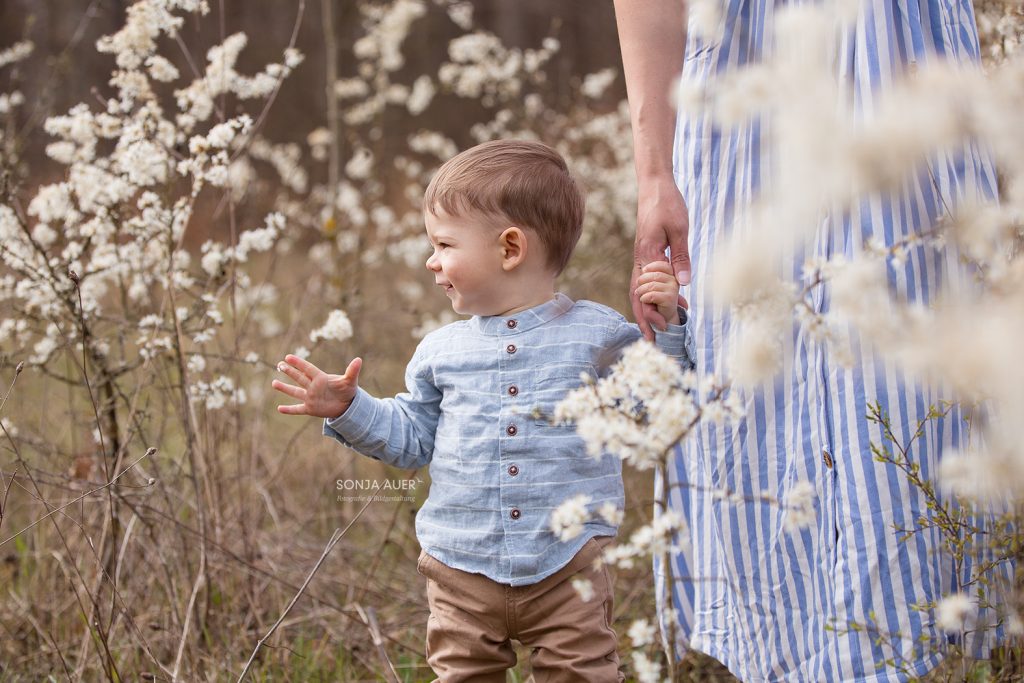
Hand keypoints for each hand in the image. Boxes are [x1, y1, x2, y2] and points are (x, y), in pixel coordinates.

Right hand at [272, 354, 361, 417]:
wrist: (348, 405)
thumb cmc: (348, 390)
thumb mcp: (350, 380)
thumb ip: (352, 371)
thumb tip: (359, 359)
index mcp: (321, 378)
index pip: (308, 369)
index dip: (299, 363)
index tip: (288, 357)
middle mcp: (313, 387)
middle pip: (299, 378)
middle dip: (290, 372)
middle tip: (280, 365)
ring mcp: (310, 398)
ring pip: (295, 392)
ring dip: (285, 388)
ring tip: (273, 383)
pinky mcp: (310, 409)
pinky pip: (298, 409)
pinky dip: (289, 410)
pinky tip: (279, 408)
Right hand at [631, 174, 690, 339]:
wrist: (655, 186)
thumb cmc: (667, 204)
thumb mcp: (679, 229)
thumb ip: (681, 257)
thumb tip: (683, 284)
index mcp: (647, 255)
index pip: (646, 291)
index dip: (652, 311)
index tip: (662, 327)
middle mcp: (641, 260)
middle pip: (637, 296)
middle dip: (645, 319)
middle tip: (653, 340)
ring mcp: (642, 257)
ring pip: (641, 290)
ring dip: (650, 309)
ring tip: (663, 327)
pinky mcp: (647, 253)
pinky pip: (649, 279)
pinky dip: (657, 293)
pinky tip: (675, 300)